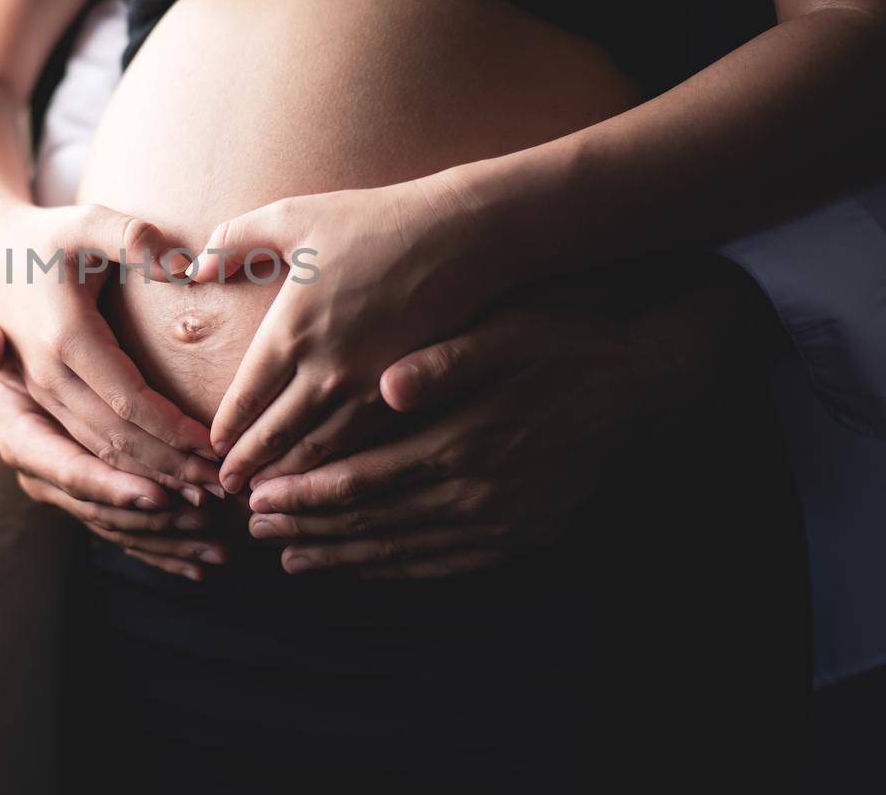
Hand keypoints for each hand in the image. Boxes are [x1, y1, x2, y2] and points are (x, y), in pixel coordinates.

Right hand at [0, 202, 221, 497]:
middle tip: (224, 487)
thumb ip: (134, 238)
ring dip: (151, 485)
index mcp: (65, 340)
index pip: (127, 401)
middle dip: (171, 470)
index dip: (173, 430)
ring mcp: (41, 399)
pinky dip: (124, 485)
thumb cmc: (53, 237)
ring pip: (98, 459)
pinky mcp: (43, 410)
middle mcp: (48, 379)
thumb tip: (185, 264)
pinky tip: (166, 499)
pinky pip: (83, 458)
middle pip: (115, 442)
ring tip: (205, 501)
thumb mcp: (89, 223)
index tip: (216, 447)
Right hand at [0, 341, 227, 581]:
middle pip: (102, 505)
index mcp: (20, 433)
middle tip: (207, 513)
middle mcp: (41, 470)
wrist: (26, 342)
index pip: (69, 467)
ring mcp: (65, 488)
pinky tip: (199, 566)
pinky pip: (127, 531)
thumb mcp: (0, 328)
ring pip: (119, 526)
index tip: (160, 494)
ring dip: (170, 539)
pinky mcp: (90, 496)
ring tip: (216, 547)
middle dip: (157, 514)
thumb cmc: (25, 327)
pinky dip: (165, 550)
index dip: (112, 486)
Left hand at [188, 174, 498, 492]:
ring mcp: (367, 386)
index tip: (212, 449)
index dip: (226, 430)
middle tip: (228, 487)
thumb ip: (234, 240)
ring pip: (317, 448)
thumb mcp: (292, 216)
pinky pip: (360, 443)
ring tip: (268, 492)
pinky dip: (334, 466)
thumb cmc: (372, 221)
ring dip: (288, 475)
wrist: (460, 235)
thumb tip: (195, 269)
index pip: (245, 399)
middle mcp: (325, 368)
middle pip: (275, 434)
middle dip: (249, 464)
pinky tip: (324, 475)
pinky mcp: (404, 392)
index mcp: (291, 330)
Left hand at [244, 262, 777, 577]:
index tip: (256, 496)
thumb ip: (444, 362)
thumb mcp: (507, 333)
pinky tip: (370, 568)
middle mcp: (475, 494)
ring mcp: (502, 522)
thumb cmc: (567, 343)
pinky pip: (447, 563)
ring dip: (345, 556)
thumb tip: (386, 384)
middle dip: (307, 529)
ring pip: (404, 550)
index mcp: (458, 443)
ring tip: (294, 559)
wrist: (650, 381)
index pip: (359, 480)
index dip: (303, 492)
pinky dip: (400, 569)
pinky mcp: (524, 533)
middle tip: (254, 532)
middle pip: (371, 523)